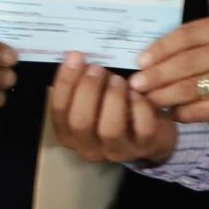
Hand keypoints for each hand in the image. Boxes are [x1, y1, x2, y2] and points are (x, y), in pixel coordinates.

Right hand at [48, 51, 176, 163]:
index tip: (75, 57)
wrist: (149, 131)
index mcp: (69, 134)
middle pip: (80, 122)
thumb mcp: (93, 97)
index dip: (65, 82)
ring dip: (113, 98)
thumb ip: (81, 83)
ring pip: (109, 129)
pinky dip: (139, 107)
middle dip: (88, 89)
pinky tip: (137, 93)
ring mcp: (117, 151)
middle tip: (97, 68)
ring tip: (118, 79)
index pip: (59, 111)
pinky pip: (141, 128)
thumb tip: (75, 57)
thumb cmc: (113, 107)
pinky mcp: (143, 146)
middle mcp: (89, 147)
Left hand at [131, 14, 208, 133]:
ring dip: (163, 95)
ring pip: (190, 86)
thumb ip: (204, 42)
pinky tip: (171, 113)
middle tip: (136, 83)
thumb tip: (156, 54)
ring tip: (147, 99)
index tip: (141, 60)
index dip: (160, 48)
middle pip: (185, 61)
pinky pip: (201, 108)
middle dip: (156, 74)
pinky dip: (182, 112)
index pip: (188, 35)